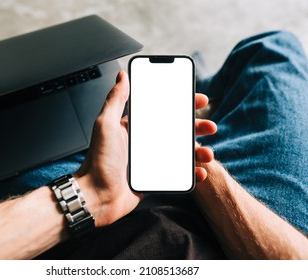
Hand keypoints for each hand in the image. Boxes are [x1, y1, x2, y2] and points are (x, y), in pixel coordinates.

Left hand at [75, 72, 216, 226]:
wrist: (96, 196)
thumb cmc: (98, 161)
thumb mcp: (106, 125)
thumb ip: (115, 100)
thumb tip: (122, 76)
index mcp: (135, 127)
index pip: (163, 110)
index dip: (182, 104)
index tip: (199, 100)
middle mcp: (145, 142)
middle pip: (177, 130)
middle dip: (197, 127)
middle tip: (210, 127)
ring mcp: (151, 160)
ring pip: (181, 152)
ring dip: (198, 151)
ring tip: (208, 153)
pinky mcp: (155, 178)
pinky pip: (178, 173)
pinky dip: (191, 173)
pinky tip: (199, 172)